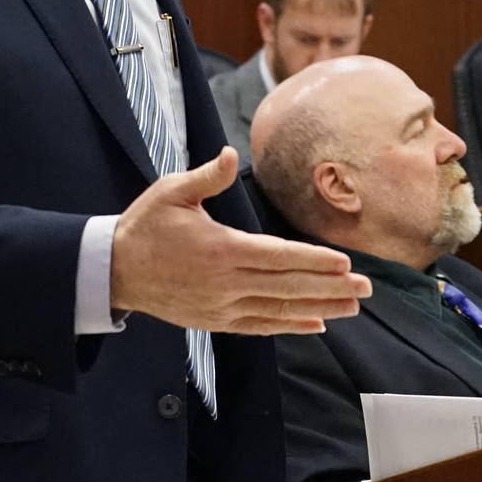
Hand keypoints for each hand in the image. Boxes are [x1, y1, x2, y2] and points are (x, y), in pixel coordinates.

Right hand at [110, 147, 370, 334]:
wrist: (113, 270)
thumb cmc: (145, 225)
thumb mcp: (171, 192)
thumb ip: (208, 177)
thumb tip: (232, 155)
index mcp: (220, 249)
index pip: (279, 256)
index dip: (315, 261)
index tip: (346, 263)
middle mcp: (225, 283)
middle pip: (288, 286)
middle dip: (331, 287)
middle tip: (367, 288)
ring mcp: (221, 306)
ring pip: (279, 309)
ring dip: (319, 308)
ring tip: (352, 307)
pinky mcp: (215, 321)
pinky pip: (259, 325)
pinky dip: (288, 325)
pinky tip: (315, 324)